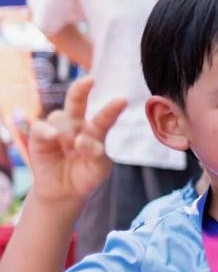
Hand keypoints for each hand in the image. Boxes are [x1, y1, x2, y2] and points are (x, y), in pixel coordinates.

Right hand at [26, 78, 123, 205]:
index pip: (104, 118)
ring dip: (67, 132)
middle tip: (90, 80)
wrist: (65, 191)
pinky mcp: (40, 137)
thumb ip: (95, 154)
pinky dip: (47, 131)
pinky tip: (54, 138)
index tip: (122, 100)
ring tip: (71, 149)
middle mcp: (76, 125)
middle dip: (81, 89)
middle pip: (77, 102)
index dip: (112, 109)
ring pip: (61, 118)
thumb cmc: (86, 175)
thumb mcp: (98, 169)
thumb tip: (81, 140)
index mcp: (95, 131)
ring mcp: (57, 129)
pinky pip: (41, 127)